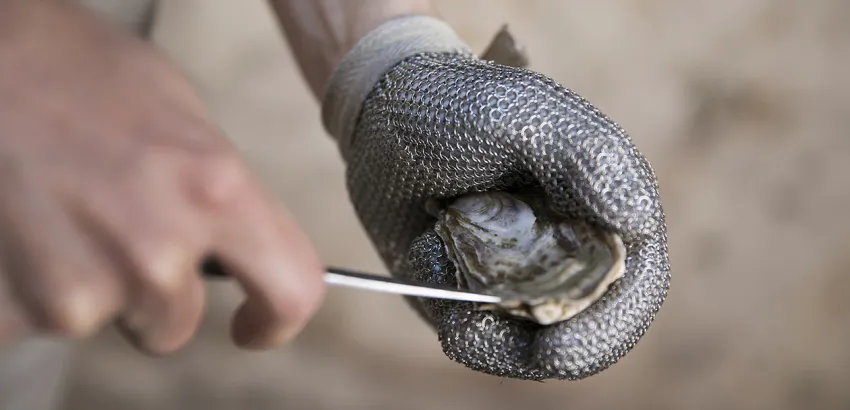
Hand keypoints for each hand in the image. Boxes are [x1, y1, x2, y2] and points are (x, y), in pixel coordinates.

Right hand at [0, 0, 324, 353]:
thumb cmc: (66, 66)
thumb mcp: (175, 108)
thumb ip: (216, 187)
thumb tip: (232, 236)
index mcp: (214, 189)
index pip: (290, 289)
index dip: (278, 318)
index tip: (255, 324)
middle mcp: (157, 251)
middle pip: (175, 323)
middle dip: (151, 292)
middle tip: (109, 228)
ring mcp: (83, 289)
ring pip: (107, 322)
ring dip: (90, 287)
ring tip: (57, 215)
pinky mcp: (17, 312)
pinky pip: (38, 320)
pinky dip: (29, 289)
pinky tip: (19, 231)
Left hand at [322, 16, 669, 379]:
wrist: (381, 116)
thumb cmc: (458, 107)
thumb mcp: (521, 116)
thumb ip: (586, 159)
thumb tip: (639, 223)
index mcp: (605, 210)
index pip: (633, 287)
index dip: (605, 329)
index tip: (554, 348)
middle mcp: (574, 251)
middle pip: (585, 332)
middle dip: (536, 351)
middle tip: (475, 338)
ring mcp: (525, 278)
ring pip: (528, 344)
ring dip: (486, 333)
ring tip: (442, 287)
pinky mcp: (480, 295)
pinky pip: (480, 333)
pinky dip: (455, 317)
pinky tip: (427, 261)